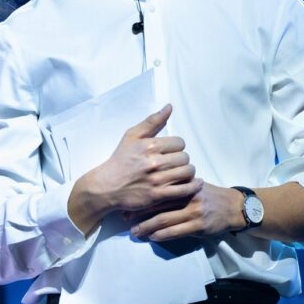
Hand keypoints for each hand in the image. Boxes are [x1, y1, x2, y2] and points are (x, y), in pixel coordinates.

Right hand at [76, 105, 201, 222]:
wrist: (107, 186)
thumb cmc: (120, 160)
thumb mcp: (132, 136)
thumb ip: (152, 121)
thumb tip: (169, 107)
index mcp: (149, 146)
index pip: (179, 143)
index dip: (177, 146)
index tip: (171, 152)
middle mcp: (154, 162)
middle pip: (185, 158)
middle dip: (182, 160)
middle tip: (176, 163)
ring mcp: (156, 180)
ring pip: (187, 173)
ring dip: (188, 172)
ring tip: (184, 172)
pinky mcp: (157, 195)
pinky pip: (184, 190)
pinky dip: (193, 186)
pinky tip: (196, 183)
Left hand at [126, 182, 244, 241]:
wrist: (233, 207)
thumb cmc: (210, 196)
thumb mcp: (194, 185)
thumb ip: (177, 185)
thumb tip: (152, 187)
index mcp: (185, 184)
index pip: (159, 190)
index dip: (142, 197)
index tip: (128, 202)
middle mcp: (188, 196)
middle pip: (158, 204)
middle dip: (139, 212)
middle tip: (124, 218)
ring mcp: (194, 212)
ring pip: (164, 220)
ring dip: (146, 227)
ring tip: (134, 231)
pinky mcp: (199, 226)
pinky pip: (176, 232)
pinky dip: (161, 235)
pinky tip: (151, 237)